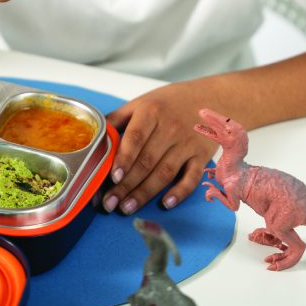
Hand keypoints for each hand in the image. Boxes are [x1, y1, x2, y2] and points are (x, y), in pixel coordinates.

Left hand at [103, 82, 217, 213]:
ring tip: (127, 207)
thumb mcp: (141, 103)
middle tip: (110, 203)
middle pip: (147, 161)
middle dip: (127, 185)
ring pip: (164, 173)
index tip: (113, 177)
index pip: (135, 138)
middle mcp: (170, 128)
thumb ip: (118, 120)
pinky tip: (166, 204)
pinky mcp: (202, 156)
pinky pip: (191, 178)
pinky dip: (180, 192)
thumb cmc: (169, 102)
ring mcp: (187, 143)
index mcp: (151, 112)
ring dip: (145, 193)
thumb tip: (94, 140)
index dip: (124, 158)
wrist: (210, 98)